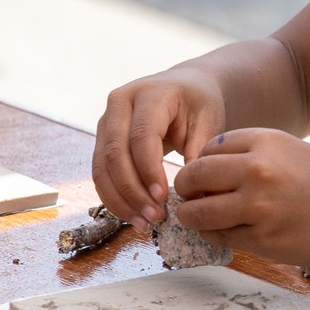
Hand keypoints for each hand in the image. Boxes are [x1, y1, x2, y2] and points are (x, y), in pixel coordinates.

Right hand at [93, 68, 229, 227]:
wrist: (186, 86)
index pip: (142, 135)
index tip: (163, 197)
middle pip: (115, 153)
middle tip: (154, 217)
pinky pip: (100, 172)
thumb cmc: (199, 103)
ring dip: (119, 199)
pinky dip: (114, 197)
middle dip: (132, 191)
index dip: (149, 169)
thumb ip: (199, 152)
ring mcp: (106, 121)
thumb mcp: (208, 121)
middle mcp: (119, 103)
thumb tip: (193, 195)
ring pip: (101, 167)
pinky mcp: (102, 139)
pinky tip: (133, 215)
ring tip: (144, 223)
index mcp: (150, 93)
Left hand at [172, 128, 309, 266]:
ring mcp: (258, 206)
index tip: (207, 178)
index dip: (201, 166)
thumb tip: (200, 173)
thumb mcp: (288, 150)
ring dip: (193, 217)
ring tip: (203, 217)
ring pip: (197, 213)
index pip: (206, 150)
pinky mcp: (262, 239)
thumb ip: (246, 154)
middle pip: (193, 177)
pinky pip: (217, 237)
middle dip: (187, 190)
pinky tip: (229, 230)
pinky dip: (215, 235)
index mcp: (264, 142)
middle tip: (193, 198)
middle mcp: (258, 170)